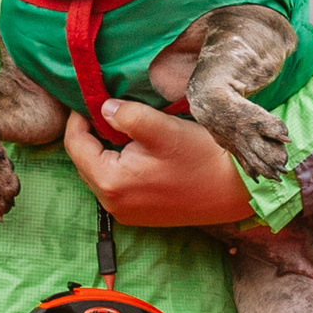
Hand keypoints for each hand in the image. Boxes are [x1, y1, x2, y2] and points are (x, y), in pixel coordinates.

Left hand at [65, 99, 257, 228]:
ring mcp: (127, 213)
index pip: (76, 144)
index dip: (78, 117)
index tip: (89, 97)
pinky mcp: (141, 215)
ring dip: (106, 150)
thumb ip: (127, 115)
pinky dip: (119, 166)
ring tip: (122, 127)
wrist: (236, 189)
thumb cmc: (201, 158)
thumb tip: (103, 108)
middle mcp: (113, 205)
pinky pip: (118, 186)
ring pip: (101, 173)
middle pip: (85, 161)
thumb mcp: (162, 128)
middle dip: (91, 134)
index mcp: (111, 182)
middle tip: (105, 109)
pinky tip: (138, 150)